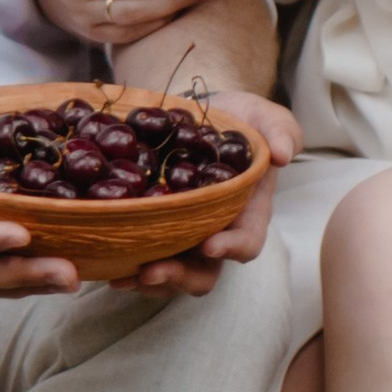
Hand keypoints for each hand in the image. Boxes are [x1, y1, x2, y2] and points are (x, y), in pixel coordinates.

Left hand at [122, 87, 300, 296]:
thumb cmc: (238, 118)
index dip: (231, 248)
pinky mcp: (158, 230)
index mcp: (248, 212)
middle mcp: (217, 231)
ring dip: (149, 280)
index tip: (209, 245)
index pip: (247, 241)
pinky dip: (128, 267)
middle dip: (180, 276)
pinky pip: (147, 258)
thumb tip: (283, 154)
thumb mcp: (265, 117)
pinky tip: (108, 266)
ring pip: (173, 273)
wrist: (200, 111)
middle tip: (152, 270)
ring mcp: (186, 235)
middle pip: (206, 271)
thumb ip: (280, 130)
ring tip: (122, 276)